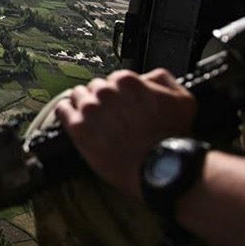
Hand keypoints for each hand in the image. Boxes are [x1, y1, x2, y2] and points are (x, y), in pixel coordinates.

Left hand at [55, 68, 196, 200]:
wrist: (160, 169)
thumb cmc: (171, 138)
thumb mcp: (182, 100)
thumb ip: (162, 79)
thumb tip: (148, 76)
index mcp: (127, 81)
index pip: (114, 79)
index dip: (121, 93)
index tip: (124, 105)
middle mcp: (105, 91)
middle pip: (96, 87)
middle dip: (103, 99)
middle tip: (112, 116)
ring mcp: (90, 109)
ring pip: (78, 95)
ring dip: (84, 104)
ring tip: (95, 120)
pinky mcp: (78, 127)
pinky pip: (62, 110)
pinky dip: (67, 112)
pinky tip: (75, 119)